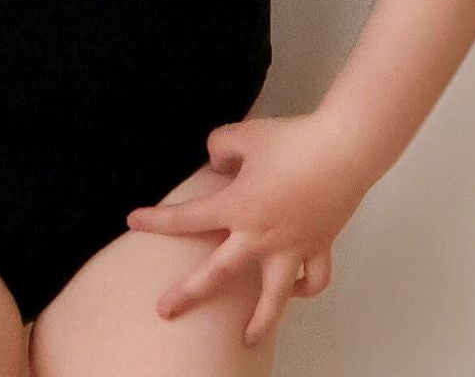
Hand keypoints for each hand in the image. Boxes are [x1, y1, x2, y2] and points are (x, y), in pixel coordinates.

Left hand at [126, 113, 372, 344]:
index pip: (186, 218)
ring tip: (248, 338)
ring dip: (260, 320)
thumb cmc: (290, 140)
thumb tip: (216, 162)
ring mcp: (294, 247)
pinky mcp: (321, 246)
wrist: (341, 150)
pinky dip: (305, 288)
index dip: (156, 221)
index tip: (133, 221)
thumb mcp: (241, 135)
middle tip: (165, 311)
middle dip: (189, 294)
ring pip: (275, 297)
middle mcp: (261, 236)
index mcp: (237, 208)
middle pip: (219, 273)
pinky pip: (314, 279)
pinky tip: (294, 290)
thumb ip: (219, 148)